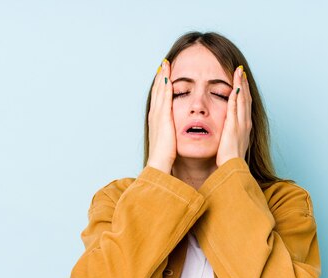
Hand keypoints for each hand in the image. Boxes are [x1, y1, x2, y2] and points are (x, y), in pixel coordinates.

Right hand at [146, 59, 175, 173]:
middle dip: (160, 77)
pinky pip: (164, 99)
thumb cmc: (164, 156)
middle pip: (157, 91)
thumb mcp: (167, 140)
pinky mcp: (163, 118)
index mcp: (156, 120)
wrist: (159, 164)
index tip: (164, 75)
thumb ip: (170, 133)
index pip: (158, 99)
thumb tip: (173, 131)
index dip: (160, 86)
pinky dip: (165, 87)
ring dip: (162, 77)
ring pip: (159, 92)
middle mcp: (154, 115)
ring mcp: (157, 116)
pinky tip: (168, 78)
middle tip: (163, 64)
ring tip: (165, 65)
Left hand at [216, 65, 251, 166]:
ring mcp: (241, 124)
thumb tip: (227, 132)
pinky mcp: (234, 126)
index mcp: (245, 127)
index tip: (241, 80)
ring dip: (241, 85)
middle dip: (244, 83)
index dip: (243, 91)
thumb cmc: (230, 160)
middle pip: (246, 98)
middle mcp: (246, 123)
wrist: (233, 168)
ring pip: (242, 100)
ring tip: (238, 72)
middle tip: (241, 70)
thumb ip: (230, 135)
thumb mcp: (231, 145)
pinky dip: (235, 96)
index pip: (244, 105)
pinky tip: (234, 86)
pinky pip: (235, 108)